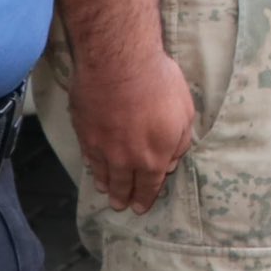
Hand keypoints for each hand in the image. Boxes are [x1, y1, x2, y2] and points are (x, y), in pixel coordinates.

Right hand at [69, 49, 195, 212]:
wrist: (119, 64)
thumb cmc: (159, 83)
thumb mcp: (185, 111)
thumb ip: (180, 142)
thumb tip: (171, 163)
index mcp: (154, 157)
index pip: (149, 186)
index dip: (145, 198)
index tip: (140, 207)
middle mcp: (126, 160)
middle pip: (123, 186)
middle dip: (123, 198)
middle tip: (120, 205)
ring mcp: (103, 148)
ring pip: (103, 174)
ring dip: (106, 185)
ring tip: (106, 191)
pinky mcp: (84, 133)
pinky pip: (89, 157)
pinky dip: (92, 167)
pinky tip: (93, 168)